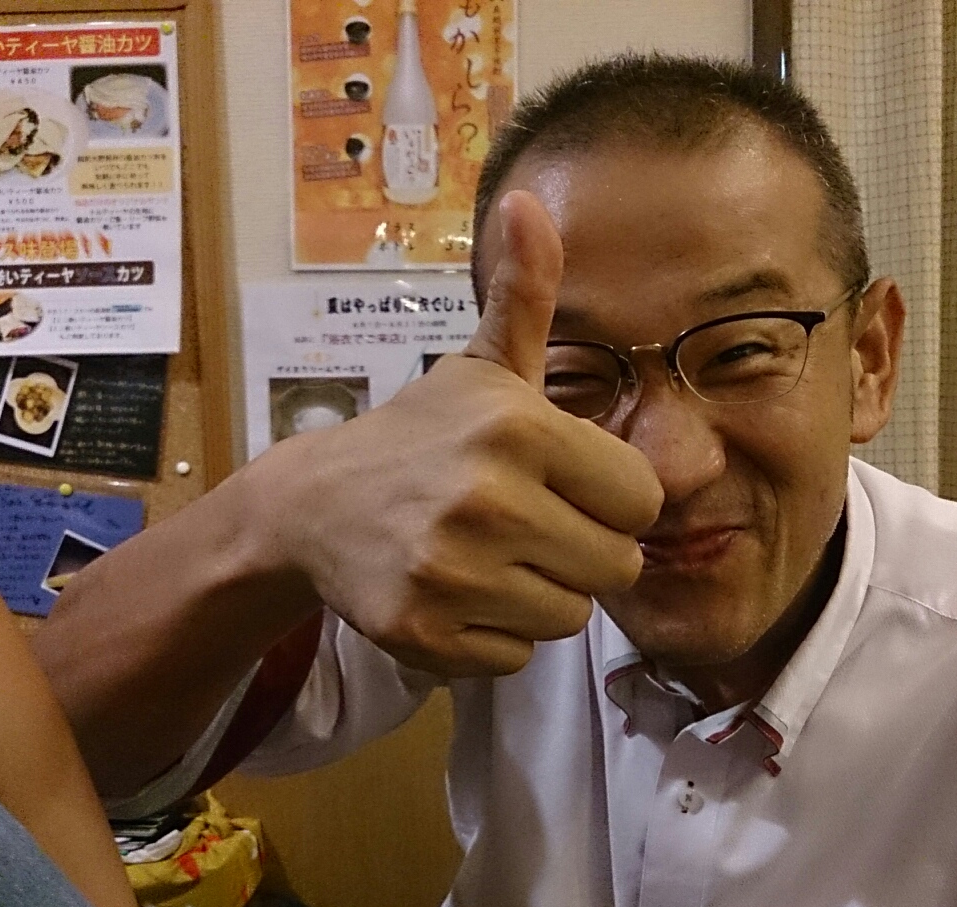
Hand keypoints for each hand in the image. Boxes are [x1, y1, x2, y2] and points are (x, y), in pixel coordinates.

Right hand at [252, 190, 662, 676]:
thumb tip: (530, 201)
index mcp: (521, 429)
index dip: (610, 494)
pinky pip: (516, 656)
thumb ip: (526, 294)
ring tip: (493, 556)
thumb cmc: (421, 433)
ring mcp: (450, 572)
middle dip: (583, 548)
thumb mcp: (480, 365)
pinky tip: (460, 591)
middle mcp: (488, 500)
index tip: (564, 482)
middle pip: (616, 565)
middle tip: (529, 524)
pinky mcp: (422, 633)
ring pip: (568, 616)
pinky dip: (496, 633)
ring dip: (542, 592)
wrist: (314, 505)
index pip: (643, 498)